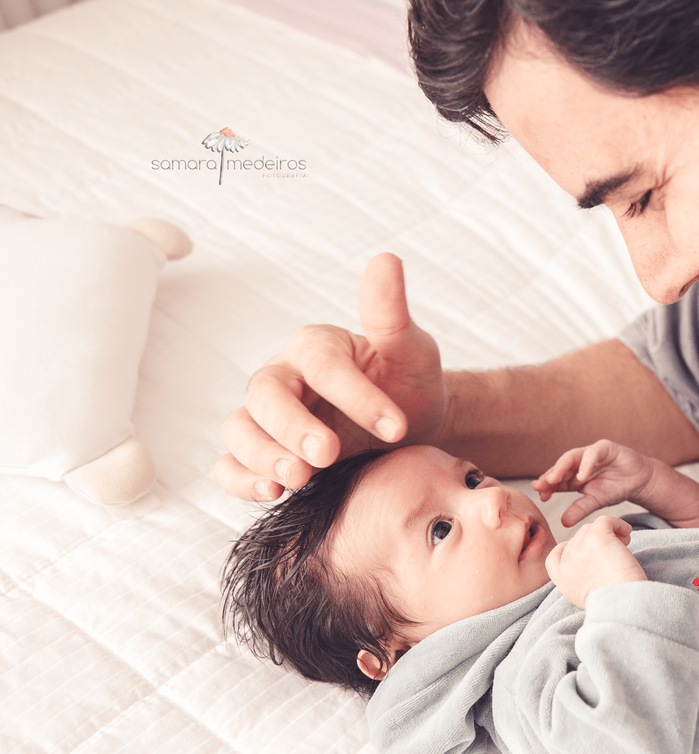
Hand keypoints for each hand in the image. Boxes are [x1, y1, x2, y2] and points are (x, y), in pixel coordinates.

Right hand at [215, 253, 447, 499]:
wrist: (406, 429)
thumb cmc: (407, 384)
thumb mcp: (411, 351)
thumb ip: (391, 313)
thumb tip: (386, 260)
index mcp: (316, 347)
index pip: (323, 366)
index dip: (356, 396)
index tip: (396, 426)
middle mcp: (283, 377)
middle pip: (266, 396)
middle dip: (293, 428)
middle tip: (327, 455)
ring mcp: (267, 418)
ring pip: (240, 430)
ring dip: (262, 456)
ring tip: (298, 480)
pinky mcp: (263, 454)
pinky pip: (231, 465)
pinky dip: (241, 480)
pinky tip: (272, 493)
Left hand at [533, 439, 654, 526]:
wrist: (639, 481)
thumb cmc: (616, 489)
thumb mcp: (595, 502)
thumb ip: (580, 509)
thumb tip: (563, 523)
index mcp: (574, 476)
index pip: (557, 480)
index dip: (548, 487)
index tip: (541, 497)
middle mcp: (579, 462)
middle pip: (560, 468)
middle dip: (550, 476)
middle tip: (540, 486)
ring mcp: (590, 453)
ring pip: (572, 457)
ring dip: (562, 468)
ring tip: (553, 480)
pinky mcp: (604, 447)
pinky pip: (592, 453)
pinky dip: (586, 463)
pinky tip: (582, 476)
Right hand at [545, 516, 646, 608]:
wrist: (620, 605)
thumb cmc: (612, 605)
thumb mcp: (585, 598)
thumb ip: (581, 582)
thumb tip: (594, 568)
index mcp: (562, 578)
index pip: (554, 556)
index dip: (569, 549)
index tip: (587, 552)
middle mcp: (567, 561)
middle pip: (578, 539)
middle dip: (595, 542)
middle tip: (614, 553)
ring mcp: (580, 546)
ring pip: (592, 528)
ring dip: (609, 534)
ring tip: (624, 545)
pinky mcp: (596, 536)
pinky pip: (605, 520)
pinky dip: (617, 523)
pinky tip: (627, 532)